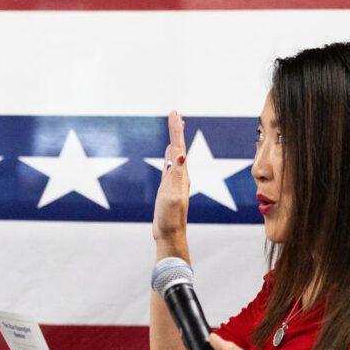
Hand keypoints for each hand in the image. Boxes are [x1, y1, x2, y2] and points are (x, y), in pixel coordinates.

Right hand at [153, 111, 189, 260]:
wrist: (170, 235)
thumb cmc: (170, 218)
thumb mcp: (172, 196)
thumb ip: (176, 176)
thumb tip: (181, 155)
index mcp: (181, 175)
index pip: (178, 147)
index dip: (176, 130)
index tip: (175, 113)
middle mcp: (180, 175)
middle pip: (178, 147)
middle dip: (176, 130)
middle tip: (175, 114)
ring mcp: (174, 181)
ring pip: (175, 155)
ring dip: (175, 140)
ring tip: (176, 128)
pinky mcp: (168, 188)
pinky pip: (169, 165)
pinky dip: (170, 155)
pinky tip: (170, 153)